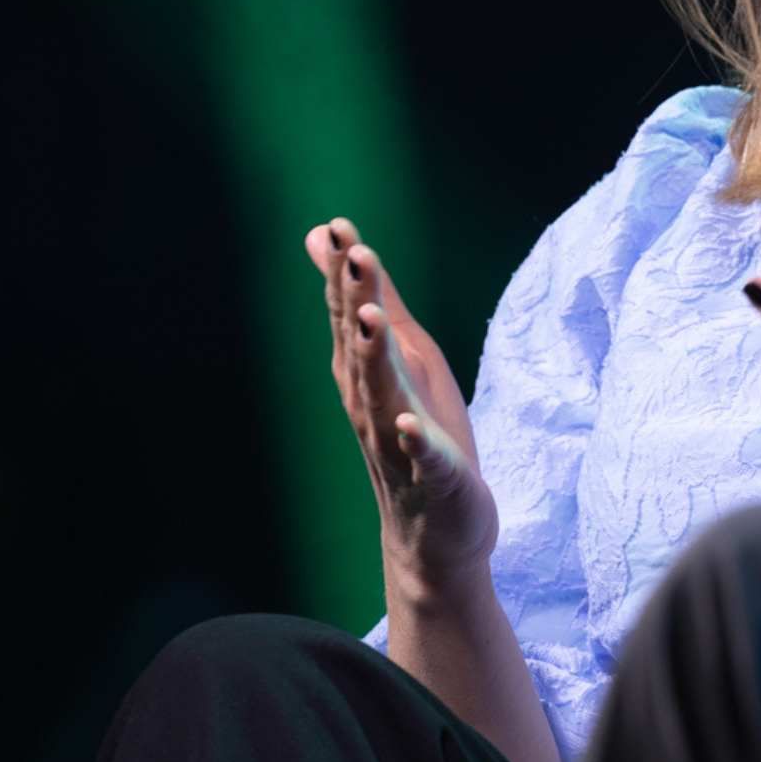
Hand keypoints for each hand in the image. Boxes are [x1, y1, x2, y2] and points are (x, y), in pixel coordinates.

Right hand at [306, 217, 496, 601]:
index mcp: (366, 375)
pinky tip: (408, 423)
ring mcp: (399, 444)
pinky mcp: (434, 478)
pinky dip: (413, 441)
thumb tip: (326, 236)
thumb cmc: (415, 433)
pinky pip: (421, 458)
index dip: (344, 272)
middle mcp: (373, 404)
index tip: (335, 227)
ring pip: (383, 395)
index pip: (350, 315)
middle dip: (355, 299)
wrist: (435, 533)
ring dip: (374, 359)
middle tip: (352, 252)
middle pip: (360, 347)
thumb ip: (368, 297)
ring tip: (370, 318)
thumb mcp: (398, 356)